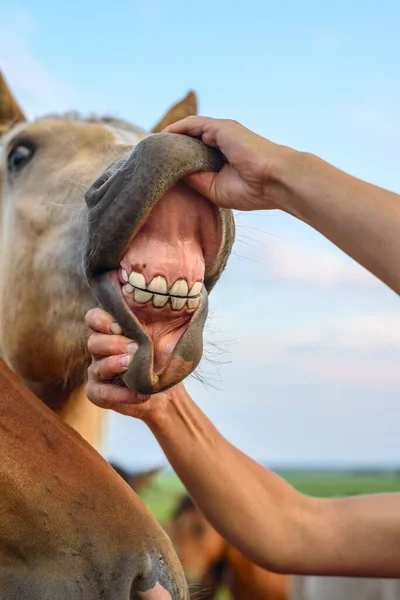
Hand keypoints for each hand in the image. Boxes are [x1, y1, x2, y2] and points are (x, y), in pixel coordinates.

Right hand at [85, 307, 176, 421]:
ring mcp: (99, 370)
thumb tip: (189, 295)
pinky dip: (120, 394)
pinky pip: (100, 392)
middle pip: (93, 341)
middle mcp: (103, 348)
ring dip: (113, 365)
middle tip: (135, 348)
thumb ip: (178, 313)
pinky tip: (141, 395)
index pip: (94, 318)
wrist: (170, 391)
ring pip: (95, 366)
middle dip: (113, 343)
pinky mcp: (99, 391)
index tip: (120, 326)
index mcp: (116, 329)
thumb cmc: (170, 356)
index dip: (101, 320)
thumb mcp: (178, 332)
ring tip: (132, 365)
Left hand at [163, 116, 292, 211]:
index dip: (177, 160)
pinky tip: (162, 135)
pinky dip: (177, 128)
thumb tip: (171, 175)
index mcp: (223, 157)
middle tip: (149, 156)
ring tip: (151, 146)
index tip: (159, 168)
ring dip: (170, 137)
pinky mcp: (221, 127)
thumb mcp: (214, 189)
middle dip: (171, 148)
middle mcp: (222, 142)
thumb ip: (194, 180)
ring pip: (190, 131)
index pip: (194, 154)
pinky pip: (193, 124)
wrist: (274, 181)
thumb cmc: (251, 189)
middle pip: (190, 141)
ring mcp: (222, 133)